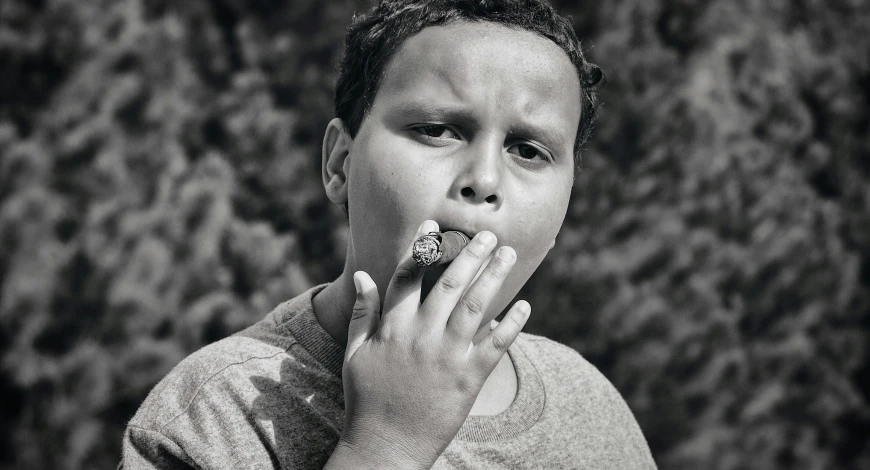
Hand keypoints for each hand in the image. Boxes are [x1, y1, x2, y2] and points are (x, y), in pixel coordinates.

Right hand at [332, 220, 530, 468]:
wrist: (386, 446)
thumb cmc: (366, 399)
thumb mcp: (354, 354)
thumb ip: (361, 313)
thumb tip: (362, 276)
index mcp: (393, 327)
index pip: (409, 277)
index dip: (422, 248)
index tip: (434, 227)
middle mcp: (422, 336)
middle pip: (450, 284)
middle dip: (471, 254)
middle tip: (488, 235)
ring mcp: (447, 356)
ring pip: (476, 306)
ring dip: (495, 276)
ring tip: (509, 254)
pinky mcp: (469, 378)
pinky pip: (496, 345)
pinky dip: (513, 324)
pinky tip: (525, 305)